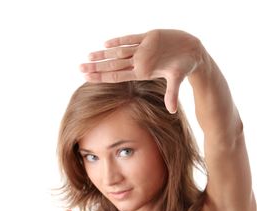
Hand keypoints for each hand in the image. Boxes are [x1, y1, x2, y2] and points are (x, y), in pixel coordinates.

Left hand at [80, 29, 204, 113]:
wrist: (192, 53)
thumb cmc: (185, 66)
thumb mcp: (178, 79)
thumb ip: (173, 93)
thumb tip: (172, 111)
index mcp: (142, 72)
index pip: (117, 75)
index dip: (102, 76)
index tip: (87, 77)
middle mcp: (139, 62)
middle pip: (113, 64)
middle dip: (96, 66)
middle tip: (79, 67)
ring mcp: (142, 50)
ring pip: (118, 52)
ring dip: (103, 54)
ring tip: (88, 56)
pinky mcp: (148, 37)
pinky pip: (130, 39)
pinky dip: (118, 40)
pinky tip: (105, 43)